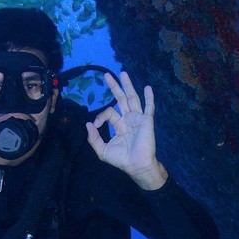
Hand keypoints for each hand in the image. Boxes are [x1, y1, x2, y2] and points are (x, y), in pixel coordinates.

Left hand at [85, 71, 167, 190]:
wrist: (136, 165)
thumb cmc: (121, 160)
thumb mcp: (103, 150)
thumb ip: (94, 138)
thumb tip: (88, 124)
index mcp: (119, 125)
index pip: (109, 112)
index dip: (100, 116)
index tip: (96, 125)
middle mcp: (128, 119)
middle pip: (121, 99)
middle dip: (114, 87)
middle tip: (107, 75)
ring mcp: (138, 119)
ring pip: (132, 98)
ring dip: (128, 85)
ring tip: (122, 73)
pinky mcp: (146, 121)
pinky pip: (149, 107)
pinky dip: (149, 98)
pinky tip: (147, 88)